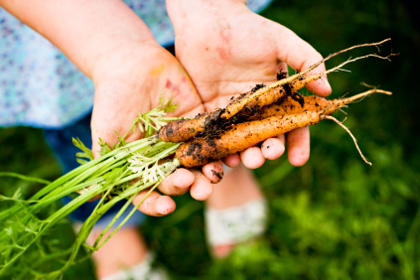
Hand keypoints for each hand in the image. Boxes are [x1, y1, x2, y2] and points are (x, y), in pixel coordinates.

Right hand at [91, 41, 223, 215]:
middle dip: (189, 186)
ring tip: (216, 175)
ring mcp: (185, 140)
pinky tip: (232, 154)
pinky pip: (215, 138)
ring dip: (210, 172)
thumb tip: (86, 198)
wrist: (131, 63)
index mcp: (143, 165)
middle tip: (198, 188)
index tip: (166, 206)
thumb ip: (105, 164)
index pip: (150, 192)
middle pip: (180, 179)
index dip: (157, 203)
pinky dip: (224, 147)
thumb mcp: (106, 133)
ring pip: (201, 162)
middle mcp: (166, 156)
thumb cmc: (112, 99)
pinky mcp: (201, 121)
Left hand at [167, 0, 331, 167]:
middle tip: (267, 156)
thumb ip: (306, 61)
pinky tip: (223, 158)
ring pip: (241, 141)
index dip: (297, 143)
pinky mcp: (208, 111)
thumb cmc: (248, 28)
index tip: (298, 160)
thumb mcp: (281, 41)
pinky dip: (219, 149)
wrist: (208, 19)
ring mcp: (232, 112)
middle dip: (269, 151)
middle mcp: (256, 108)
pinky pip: (215, 135)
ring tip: (246, 161)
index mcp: (276, 96)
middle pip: (266, 137)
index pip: (291, 124)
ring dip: (245, 155)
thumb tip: (328, 90)